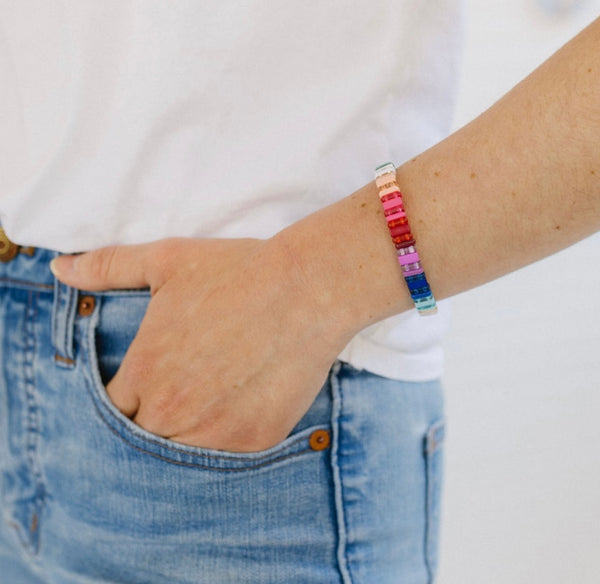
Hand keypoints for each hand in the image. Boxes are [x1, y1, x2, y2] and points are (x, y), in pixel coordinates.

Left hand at [51, 237, 345, 451]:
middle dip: (157, 419)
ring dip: (190, 435)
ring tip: (214, 402)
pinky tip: (242, 408)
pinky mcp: (253, 440)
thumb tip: (59, 269)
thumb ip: (108, 267)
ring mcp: (213, 431)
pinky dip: (229, 440)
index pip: (112, 409)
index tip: (151, 383)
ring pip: (183, 453)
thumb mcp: (167, 261)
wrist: (305, 288)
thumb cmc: (236, 271)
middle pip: (144, 437)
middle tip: (187, 392)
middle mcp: (171, 409)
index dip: (130, 397)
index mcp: (144, 371)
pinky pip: (228, 457)